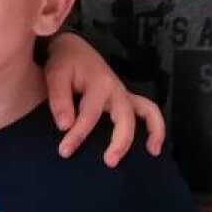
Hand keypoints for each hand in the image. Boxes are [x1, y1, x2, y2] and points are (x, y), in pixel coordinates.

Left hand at [44, 34, 165, 165]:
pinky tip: (153, 148)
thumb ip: (59, 100)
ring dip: (152, 132)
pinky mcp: (126, 100)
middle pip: (125, 117)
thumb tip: (64, 126)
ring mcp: (124, 95)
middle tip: (109, 162)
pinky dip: (155, 127)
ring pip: (147, 112)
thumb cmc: (64, 64)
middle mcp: (116, 89)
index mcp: (98, 83)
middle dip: (120, 141)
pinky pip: (149, 112)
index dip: (77, 135)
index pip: (89, 114)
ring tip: (151, 153)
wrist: (73, 49)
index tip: (64, 151)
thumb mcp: (56, 76)